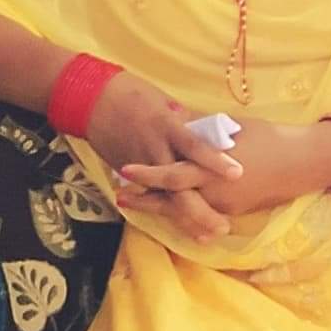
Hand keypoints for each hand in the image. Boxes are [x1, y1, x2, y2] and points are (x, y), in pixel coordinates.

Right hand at [82, 71, 245, 220]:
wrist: (93, 100)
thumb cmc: (134, 94)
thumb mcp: (166, 102)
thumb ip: (188, 123)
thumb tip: (215, 135)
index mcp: (167, 126)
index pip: (194, 146)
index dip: (215, 160)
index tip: (237, 174)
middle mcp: (154, 149)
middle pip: (178, 186)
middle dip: (200, 210)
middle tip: (223, 227)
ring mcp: (140, 165)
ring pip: (163, 199)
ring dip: (183, 220)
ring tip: (205, 237)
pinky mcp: (128, 174)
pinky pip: (149, 197)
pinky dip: (164, 212)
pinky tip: (180, 228)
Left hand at [119, 116, 330, 233]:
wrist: (299, 162)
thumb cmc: (265, 136)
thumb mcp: (230, 127)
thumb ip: (200, 126)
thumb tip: (174, 114)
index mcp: (211, 164)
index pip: (172, 173)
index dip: (146, 174)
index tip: (124, 169)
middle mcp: (213, 188)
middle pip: (171, 197)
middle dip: (143, 198)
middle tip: (119, 194)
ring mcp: (223, 203)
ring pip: (183, 209)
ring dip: (158, 208)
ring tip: (132, 204)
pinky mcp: (233, 212)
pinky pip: (201, 213)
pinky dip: (181, 211)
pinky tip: (165, 209)